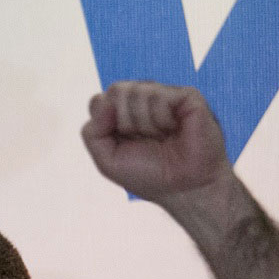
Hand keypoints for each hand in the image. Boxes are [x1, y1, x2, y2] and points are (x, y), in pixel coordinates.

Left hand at [81, 82, 232, 206]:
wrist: (185, 188)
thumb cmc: (149, 175)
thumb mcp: (107, 161)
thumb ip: (93, 132)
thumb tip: (102, 100)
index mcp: (121, 116)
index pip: (99, 101)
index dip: (104, 122)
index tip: (122, 142)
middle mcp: (142, 102)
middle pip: (115, 90)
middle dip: (124, 122)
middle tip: (144, 140)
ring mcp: (164, 97)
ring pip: (135, 90)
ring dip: (144, 123)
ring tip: (162, 136)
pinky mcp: (185, 95)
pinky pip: (158, 95)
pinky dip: (161, 118)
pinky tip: (174, 128)